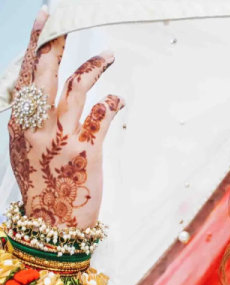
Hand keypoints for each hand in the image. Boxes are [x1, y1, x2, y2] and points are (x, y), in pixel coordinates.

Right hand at [8, 7, 123, 228]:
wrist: (53, 226)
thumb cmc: (44, 187)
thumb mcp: (27, 151)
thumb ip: (31, 122)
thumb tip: (37, 94)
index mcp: (20, 125)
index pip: (24, 76)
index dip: (35, 46)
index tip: (47, 22)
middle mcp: (37, 127)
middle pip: (44, 75)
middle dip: (55, 44)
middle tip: (67, 22)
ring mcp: (61, 139)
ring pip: (75, 90)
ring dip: (93, 67)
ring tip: (109, 55)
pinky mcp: (86, 153)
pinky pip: (99, 118)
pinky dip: (110, 102)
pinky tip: (118, 96)